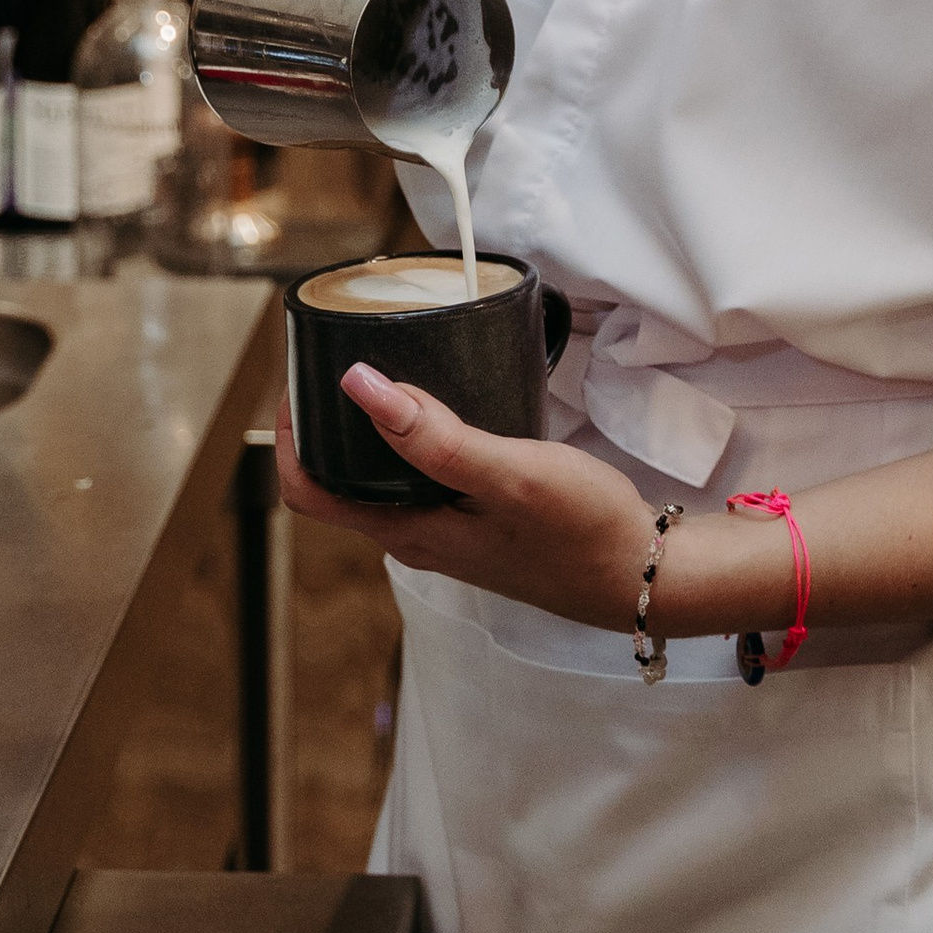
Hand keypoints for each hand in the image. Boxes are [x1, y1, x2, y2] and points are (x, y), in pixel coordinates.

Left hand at [273, 382, 651, 626]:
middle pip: (337, 483)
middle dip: (323, 425)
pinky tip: (442, 406)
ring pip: (381, 480)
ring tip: (381, 370)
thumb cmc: (582, 531)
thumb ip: (435, 438)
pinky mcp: (477, 521)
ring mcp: (447, 532)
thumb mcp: (509, 475)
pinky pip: (422, 479)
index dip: (289, 436)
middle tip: (331, 358)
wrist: (643, 574)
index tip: (298, 379)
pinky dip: (413, 439)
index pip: (307, 492)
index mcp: (408, 532)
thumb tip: (360, 387)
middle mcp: (417, 537)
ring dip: (367, 431)